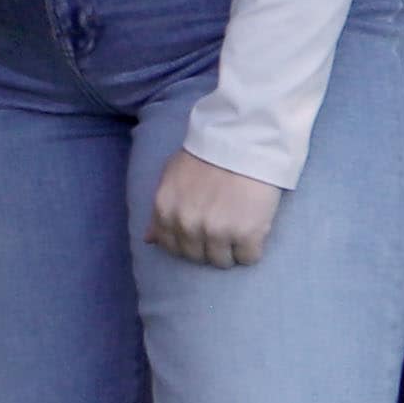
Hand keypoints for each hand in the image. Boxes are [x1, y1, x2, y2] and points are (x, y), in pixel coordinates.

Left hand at [144, 145, 281, 267]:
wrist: (243, 140)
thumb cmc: (206, 155)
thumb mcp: (171, 176)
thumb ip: (160, 210)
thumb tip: (149, 239)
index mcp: (165, 212)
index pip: (172, 248)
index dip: (188, 242)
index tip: (201, 232)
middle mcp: (187, 225)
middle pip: (198, 257)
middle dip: (209, 247)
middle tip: (223, 228)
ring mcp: (217, 232)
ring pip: (222, 262)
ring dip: (231, 250)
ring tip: (239, 228)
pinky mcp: (247, 235)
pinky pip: (248, 258)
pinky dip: (252, 249)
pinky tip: (254, 230)